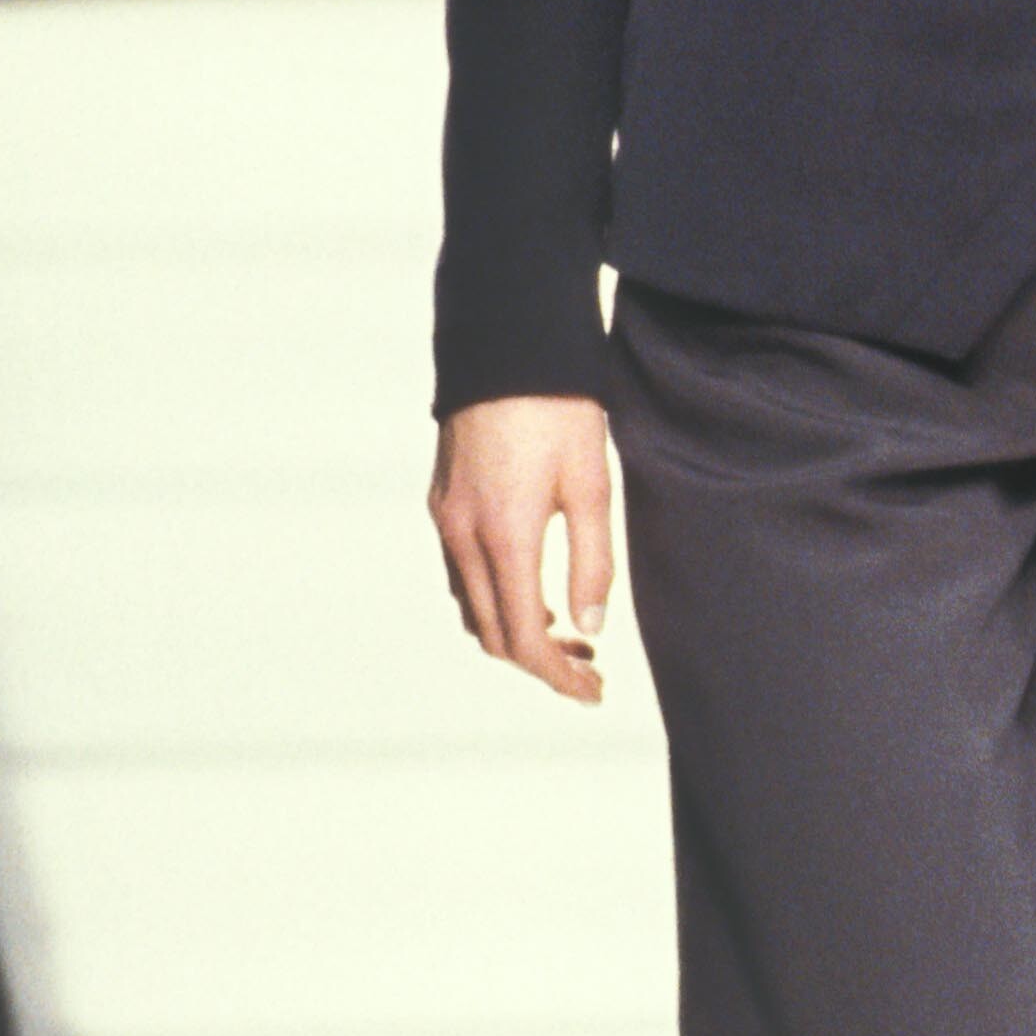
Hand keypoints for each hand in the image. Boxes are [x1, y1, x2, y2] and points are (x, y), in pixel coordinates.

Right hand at [429, 395, 615, 703]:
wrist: (506, 344)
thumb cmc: (560, 408)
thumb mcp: (592, 484)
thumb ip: (593, 561)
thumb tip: (589, 627)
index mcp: (504, 537)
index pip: (524, 638)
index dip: (558, 676)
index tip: (593, 691)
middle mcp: (462, 535)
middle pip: (491, 633)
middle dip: (540, 661)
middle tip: (590, 669)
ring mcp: (445, 517)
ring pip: (471, 605)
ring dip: (515, 630)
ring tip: (569, 633)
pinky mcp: (442, 499)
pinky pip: (461, 573)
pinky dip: (494, 598)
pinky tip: (532, 588)